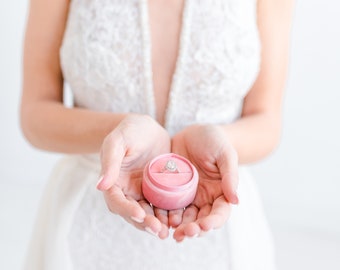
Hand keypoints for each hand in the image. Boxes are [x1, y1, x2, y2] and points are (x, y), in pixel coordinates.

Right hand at [97, 115, 170, 238]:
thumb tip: (100, 186)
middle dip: (144, 223)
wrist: (147, 128)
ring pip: (148, 213)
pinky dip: (167, 214)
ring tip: (169, 231)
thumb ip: (110, 161)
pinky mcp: (158, 191)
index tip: (139, 214)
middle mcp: (127, 191)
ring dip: (156, 224)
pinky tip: (177, 219)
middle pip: (133, 213)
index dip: (126, 210)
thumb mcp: (117, 141)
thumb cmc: (129, 130)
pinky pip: (161, 205)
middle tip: (158, 230)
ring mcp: (143, 192)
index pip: (116, 201)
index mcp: (114, 182)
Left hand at [170, 125, 238, 241]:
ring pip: (184, 217)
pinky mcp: (172, 191)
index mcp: (220, 192)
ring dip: (179, 227)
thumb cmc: (214, 140)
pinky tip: (159, 219)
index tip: (204, 226)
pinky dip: (165, 214)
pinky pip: (168, 205)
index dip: (213, 222)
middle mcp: (204, 198)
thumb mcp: (225, 154)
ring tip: (171, 232)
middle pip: (200, 220)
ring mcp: (187, 195)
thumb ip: (230, 176)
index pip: (219, 213)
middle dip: (193, 229)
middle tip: (183, 234)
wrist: (194, 132)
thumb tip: (236, 200)